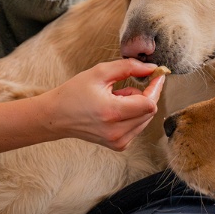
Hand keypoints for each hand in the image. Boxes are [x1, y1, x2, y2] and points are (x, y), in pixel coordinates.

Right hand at [44, 59, 164, 150]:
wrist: (57, 116)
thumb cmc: (74, 92)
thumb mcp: (99, 73)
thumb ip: (128, 67)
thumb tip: (152, 68)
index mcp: (111, 113)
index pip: (149, 103)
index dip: (155, 87)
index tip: (157, 75)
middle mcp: (116, 132)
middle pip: (150, 111)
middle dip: (143, 95)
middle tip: (123, 88)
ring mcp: (118, 142)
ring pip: (146, 119)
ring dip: (137, 106)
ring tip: (114, 100)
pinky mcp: (119, 145)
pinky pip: (137, 127)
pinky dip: (132, 116)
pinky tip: (114, 112)